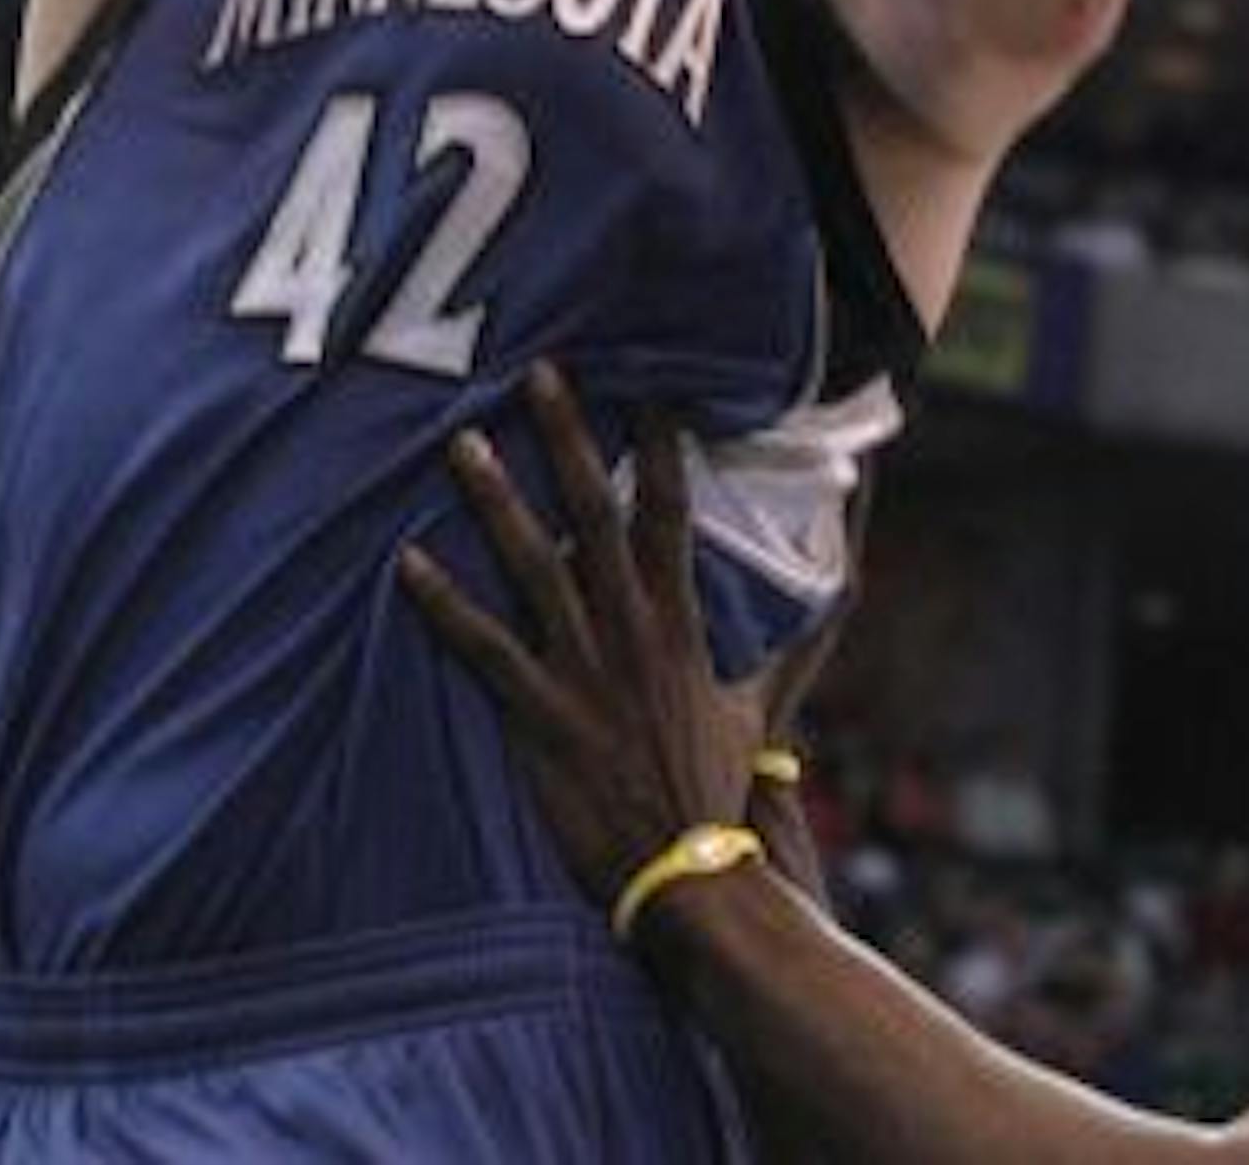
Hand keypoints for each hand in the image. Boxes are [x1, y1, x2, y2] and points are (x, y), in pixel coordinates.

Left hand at [401, 366, 761, 901]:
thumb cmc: (722, 786)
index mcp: (679, 621)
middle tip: (539, 374)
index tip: (647, 381)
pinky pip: (482, 647)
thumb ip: (802, 637)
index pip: (670, 512)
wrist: (691, 874)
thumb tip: (842, 594)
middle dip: (566, 439)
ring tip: (461, 445)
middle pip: (594, 514)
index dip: (660, 444)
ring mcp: (582, 670)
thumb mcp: (767, 700)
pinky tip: (405, 563)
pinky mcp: (540, 714)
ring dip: (495, 501)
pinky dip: (442, 604)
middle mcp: (630, 630)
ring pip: (531, 565)